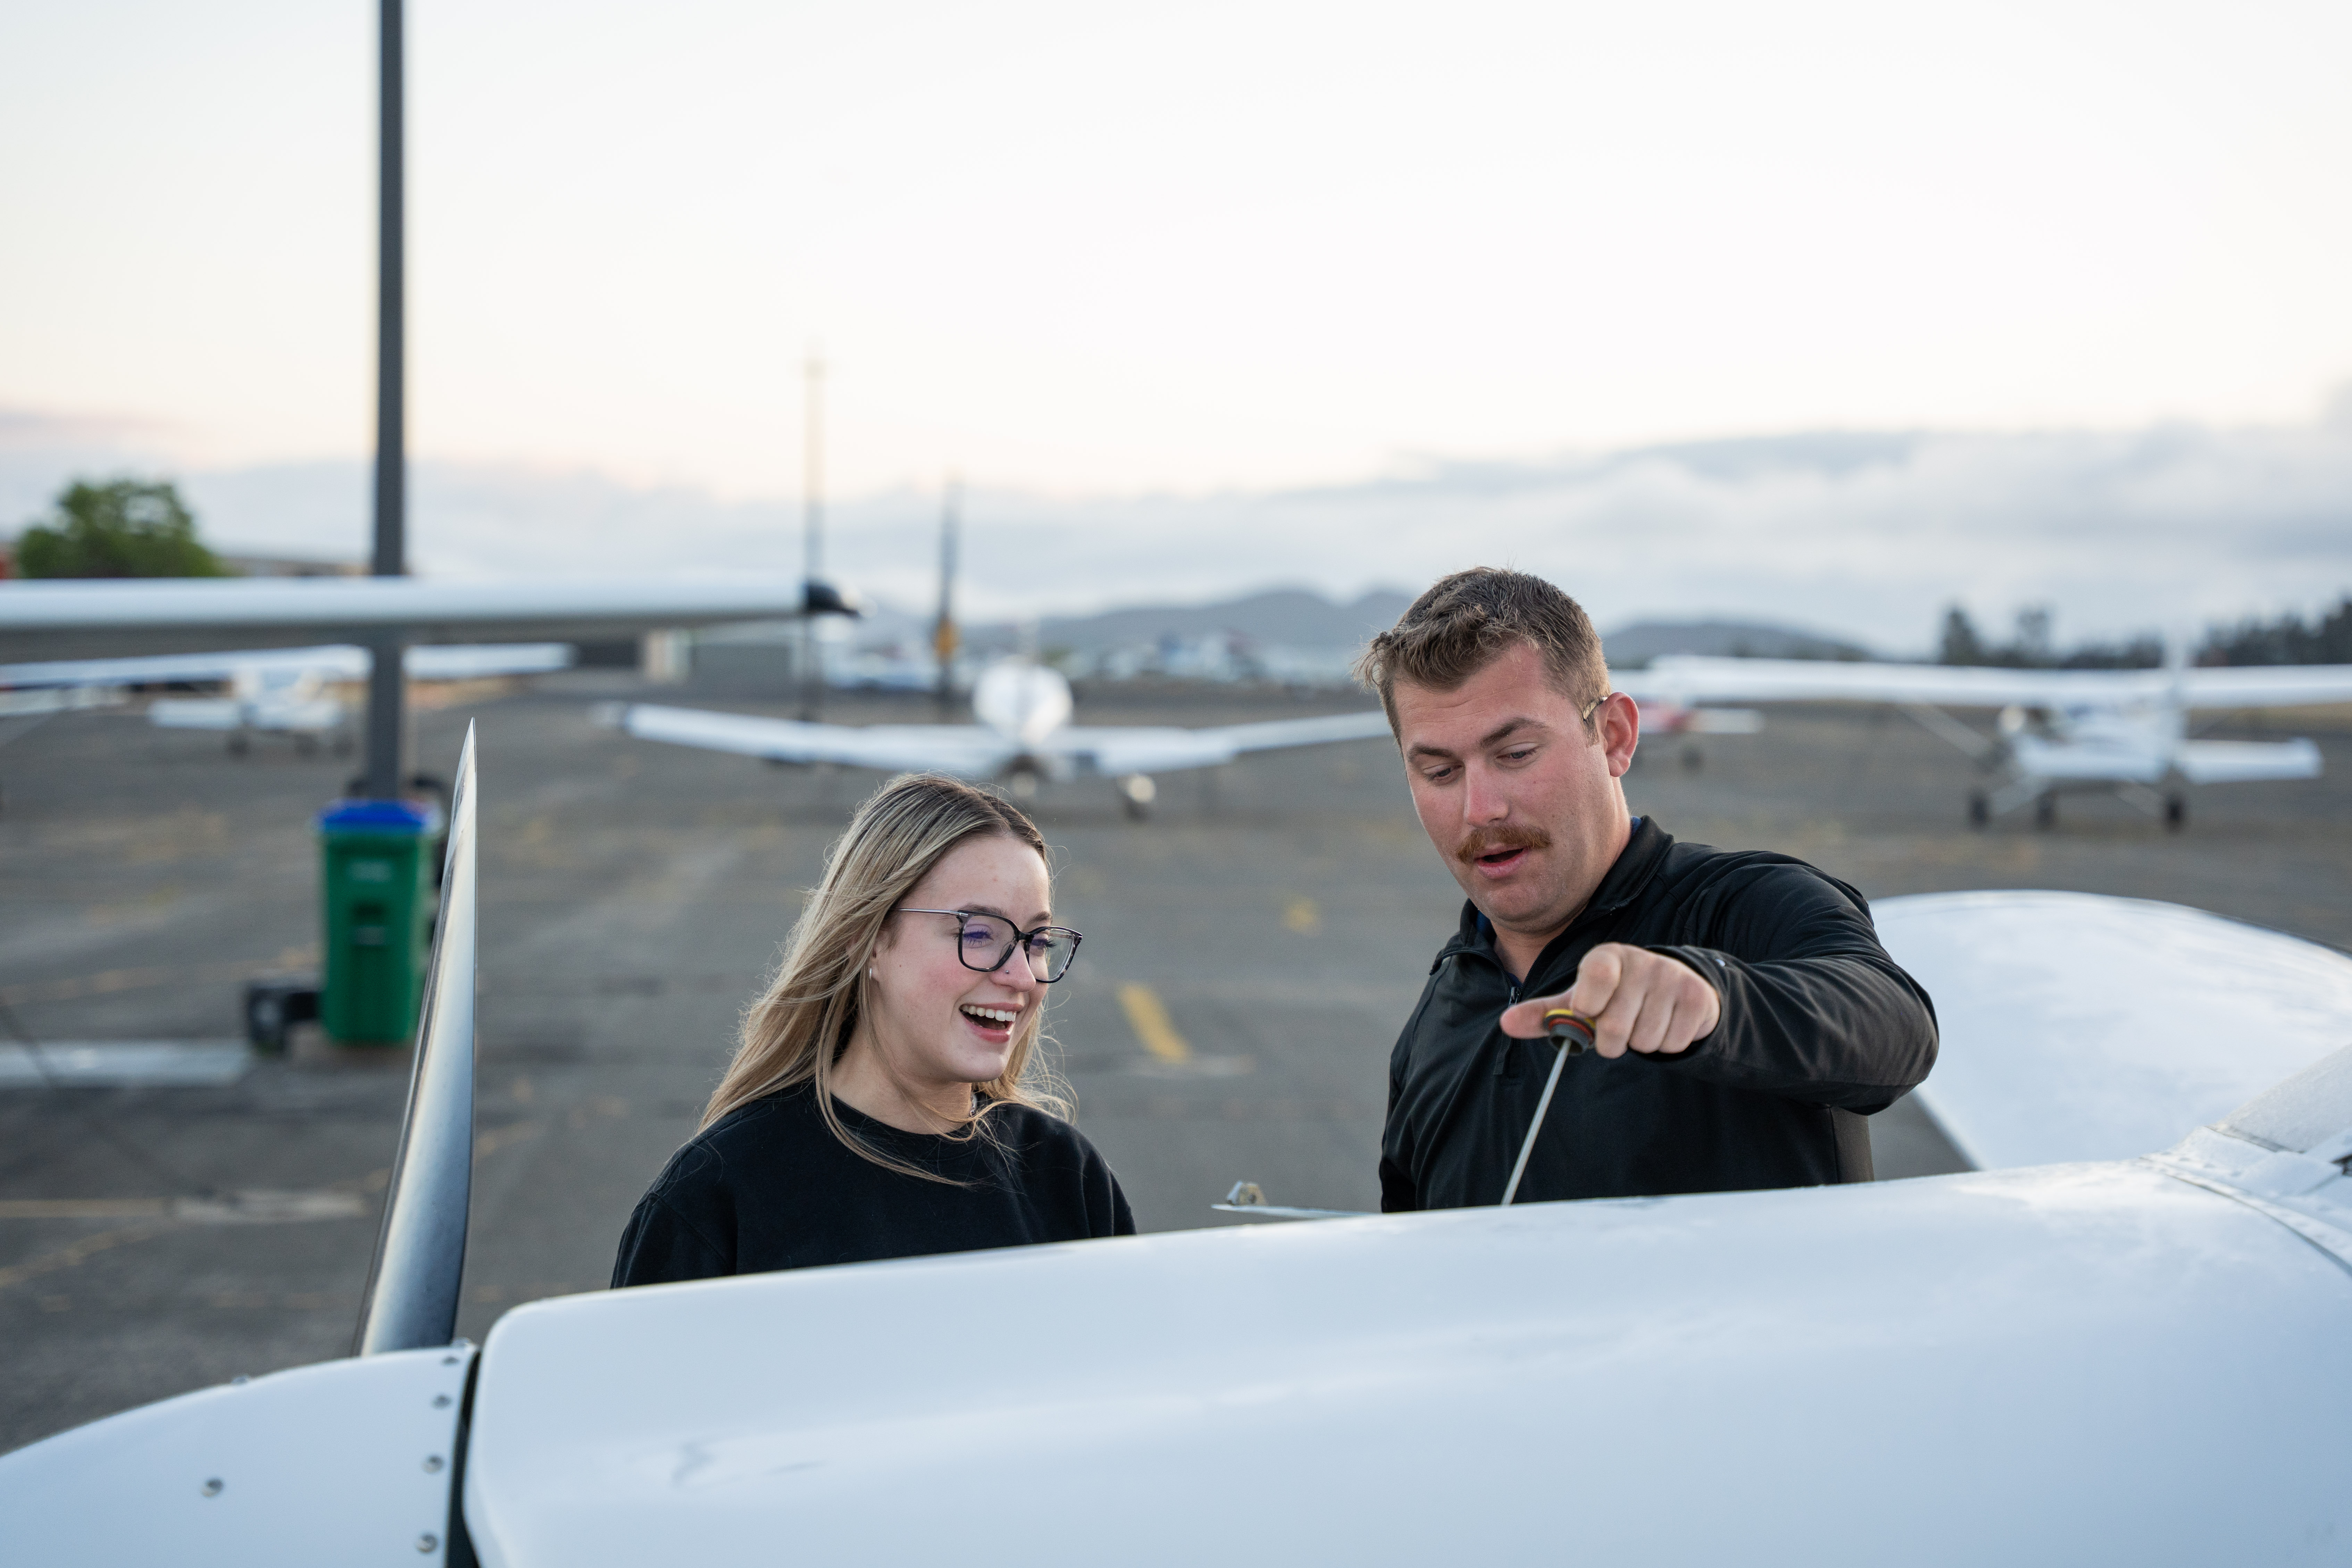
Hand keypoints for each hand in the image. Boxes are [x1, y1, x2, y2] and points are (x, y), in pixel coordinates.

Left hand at [1499, 944, 1720, 1058]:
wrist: (1673, 989)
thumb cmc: (1615, 997)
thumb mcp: (1580, 1002)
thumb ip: (1545, 1014)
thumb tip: (1505, 1024)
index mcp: (1607, 957)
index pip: (1593, 976)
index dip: (1588, 1005)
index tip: (1589, 1010)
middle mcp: (1642, 961)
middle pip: (1615, 1026)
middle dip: (1612, 1041)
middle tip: (1616, 1029)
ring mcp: (1672, 978)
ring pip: (1644, 1039)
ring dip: (1639, 1042)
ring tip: (1642, 1022)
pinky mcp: (1698, 998)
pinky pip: (1672, 1043)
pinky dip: (1664, 1044)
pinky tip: (1664, 1024)